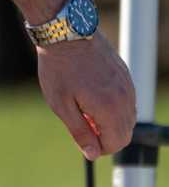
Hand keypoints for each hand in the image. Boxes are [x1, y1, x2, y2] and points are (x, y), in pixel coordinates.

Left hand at [37, 37, 136, 158]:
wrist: (66, 32)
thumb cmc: (59, 69)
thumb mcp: (61, 105)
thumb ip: (80, 132)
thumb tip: (93, 154)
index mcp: (109, 108)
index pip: (116, 143)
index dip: (99, 147)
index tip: (81, 137)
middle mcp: (125, 98)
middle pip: (125, 132)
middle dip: (105, 135)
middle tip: (81, 121)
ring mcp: (127, 85)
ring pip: (127, 116)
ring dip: (109, 120)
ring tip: (84, 106)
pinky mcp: (125, 74)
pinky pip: (126, 100)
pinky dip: (113, 106)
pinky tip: (91, 94)